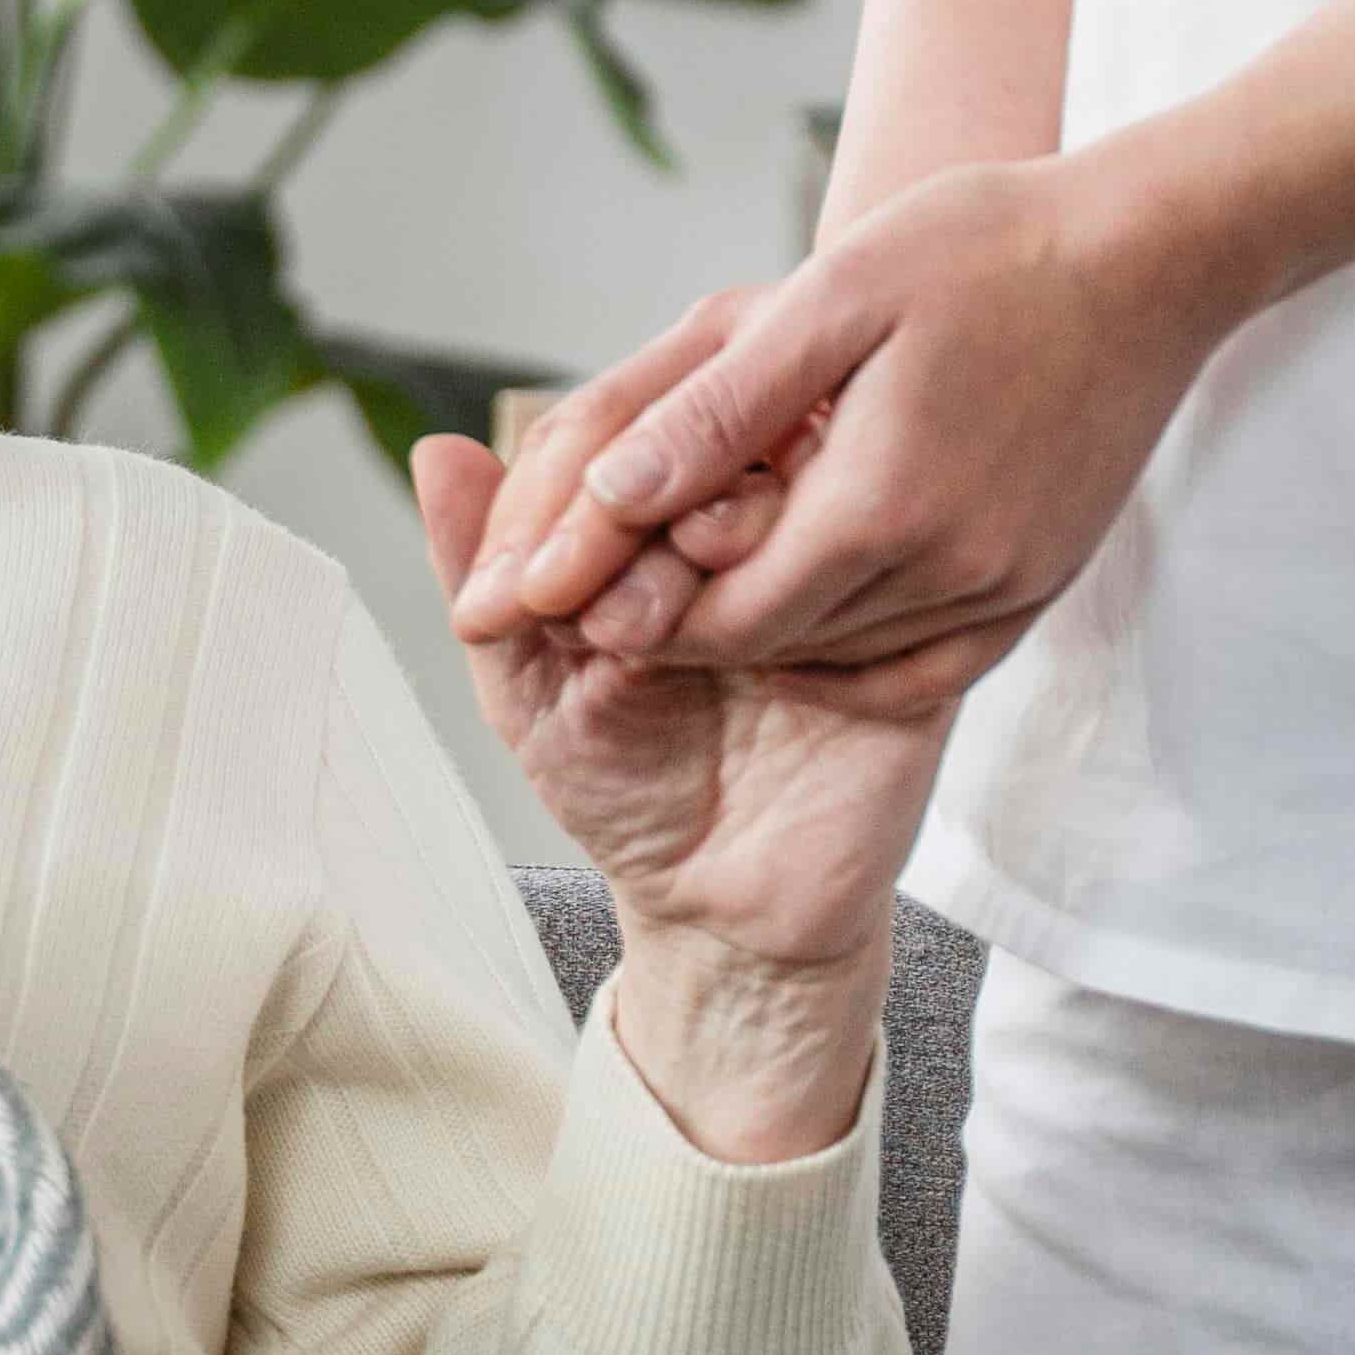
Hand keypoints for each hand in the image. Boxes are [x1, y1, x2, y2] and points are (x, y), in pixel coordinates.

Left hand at [413, 433, 948, 1164]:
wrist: (725, 909)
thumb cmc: (626, 789)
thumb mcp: (527, 678)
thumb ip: (484, 570)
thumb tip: (437, 451)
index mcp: (679, 525)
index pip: (653, 445)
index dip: (593, 487)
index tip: (549, 568)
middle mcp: (766, 538)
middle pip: (738, 456)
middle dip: (659, 512)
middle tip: (612, 604)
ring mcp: (844, 582)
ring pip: (813, 504)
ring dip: (734, 547)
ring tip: (665, 633)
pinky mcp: (918, 643)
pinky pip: (894, 586)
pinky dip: (819, 610)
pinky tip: (762, 668)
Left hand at [448, 151, 1232, 690]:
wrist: (1153, 255)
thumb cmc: (983, 248)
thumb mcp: (829, 299)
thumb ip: (716, 409)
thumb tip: (606, 494)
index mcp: (881, 505)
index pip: (722, 617)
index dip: (641, 612)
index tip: (586, 583)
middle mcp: (949, 571)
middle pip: (777, 649)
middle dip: (689, 624)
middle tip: (623, 586)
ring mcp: (1006, 588)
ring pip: (846, 660)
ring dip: (768, 632)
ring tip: (706, 574)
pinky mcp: (1043, 586)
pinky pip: (928, 666)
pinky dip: (856, 655)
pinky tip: (812, 606)